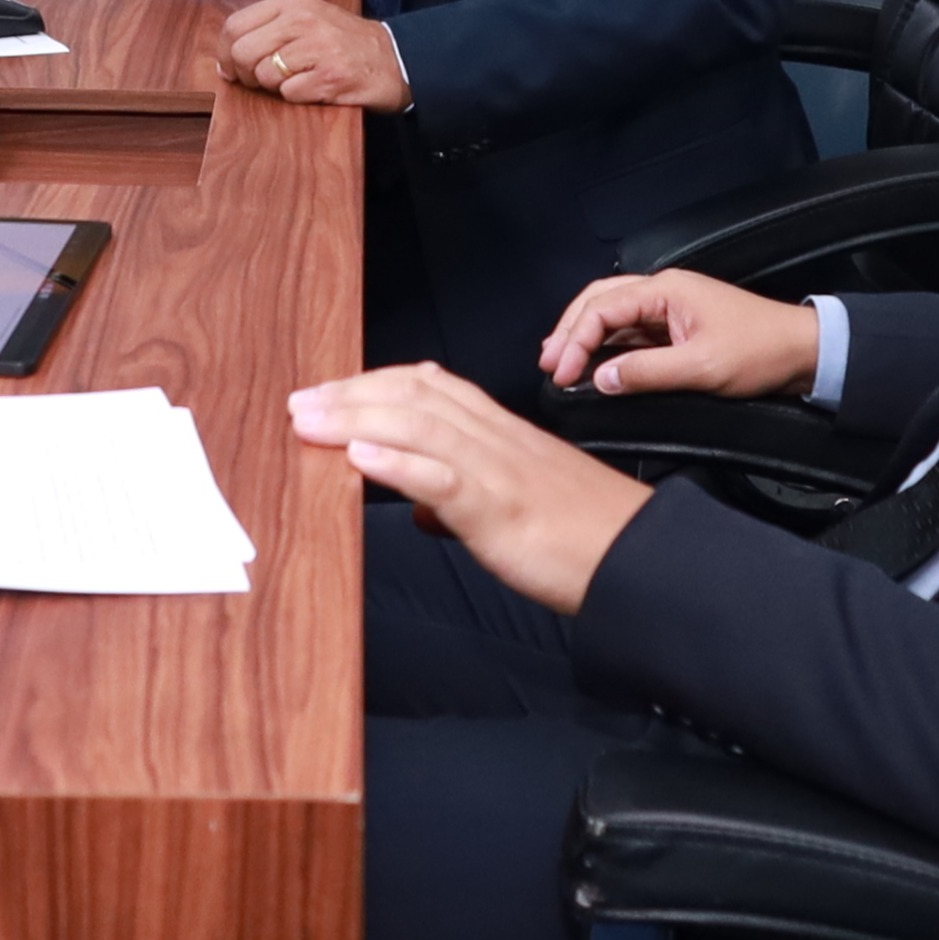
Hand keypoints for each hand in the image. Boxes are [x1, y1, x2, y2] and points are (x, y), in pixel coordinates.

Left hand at [223, 0, 408, 108]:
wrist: (392, 59)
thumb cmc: (344, 41)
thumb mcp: (306, 18)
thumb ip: (267, 29)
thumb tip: (226, 58)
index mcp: (292, 2)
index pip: (234, 26)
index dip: (225, 53)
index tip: (230, 68)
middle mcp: (302, 20)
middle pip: (243, 53)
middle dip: (246, 74)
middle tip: (263, 80)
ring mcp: (317, 48)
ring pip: (264, 76)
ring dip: (275, 87)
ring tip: (298, 79)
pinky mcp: (329, 76)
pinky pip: (290, 94)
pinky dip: (297, 97)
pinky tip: (315, 87)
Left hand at [287, 363, 654, 613]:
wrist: (639, 558)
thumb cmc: (582, 536)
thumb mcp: (516, 508)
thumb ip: (466, 498)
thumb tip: (422, 509)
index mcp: (502, 434)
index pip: (432, 386)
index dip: (377, 382)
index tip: (332, 390)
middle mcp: (496, 439)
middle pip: (414, 395)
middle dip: (351, 393)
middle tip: (300, 402)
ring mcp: (497, 469)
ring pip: (419, 425)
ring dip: (355, 418)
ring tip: (310, 421)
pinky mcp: (499, 508)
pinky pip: (443, 478)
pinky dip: (398, 464)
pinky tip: (359, 461)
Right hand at [540, 269, 819, 398]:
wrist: (803, 353)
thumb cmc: (761, 351)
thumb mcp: (702, 368)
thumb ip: (647, 373)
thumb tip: (601, 379)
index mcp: (666, 290)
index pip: (602, 308)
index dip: (575, 340)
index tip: (561, 373)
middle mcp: (663, 292)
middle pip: (599, 302)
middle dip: (569, 331)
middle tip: (548, 364)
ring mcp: (669, 309)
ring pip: (611, 315)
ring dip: (584, 337)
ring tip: (560, 362)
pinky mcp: (676, 328)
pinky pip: (630, 332)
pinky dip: (607, 347)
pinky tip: (595, 365)